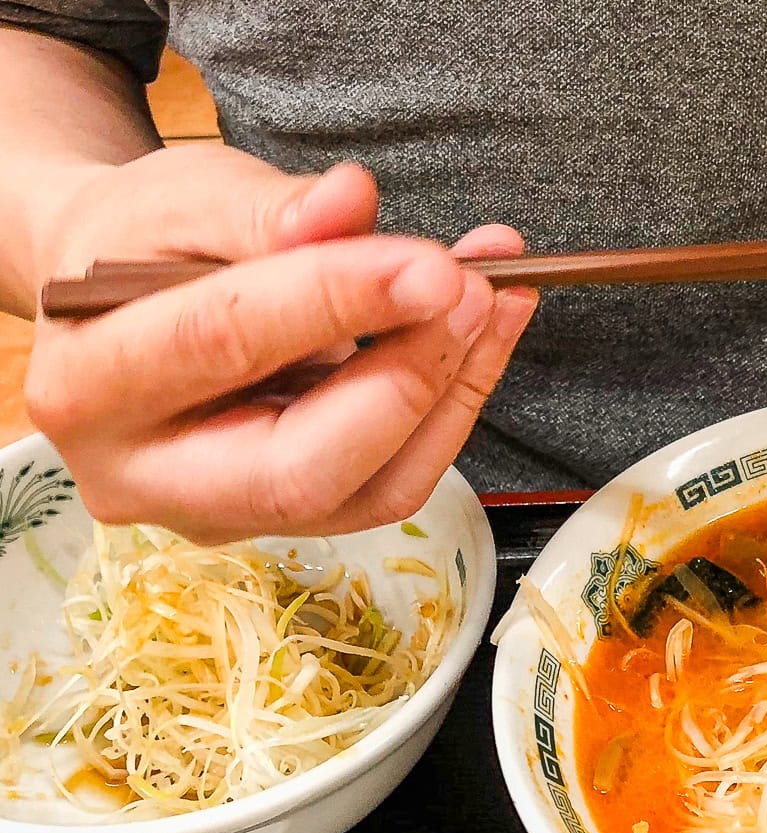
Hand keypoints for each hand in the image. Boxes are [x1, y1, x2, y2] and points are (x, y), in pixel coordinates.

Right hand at [24, 143, 537, 541]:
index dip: (338, 300)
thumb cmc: (140, 247)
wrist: (116, 305)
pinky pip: (395, 482)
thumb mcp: (181, 198)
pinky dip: (454, 404)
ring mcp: (224, 516)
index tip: (433, 265)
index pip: (223, 344)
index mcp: (88, 386)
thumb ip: (265, 208)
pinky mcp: (293, 519)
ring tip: (497, 296)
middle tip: (474, 291)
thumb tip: (349, 203)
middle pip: (302, 467)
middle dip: (409, 377)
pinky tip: (483, 330)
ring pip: (370, 489)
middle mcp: (143, 479)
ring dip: (453, 389)